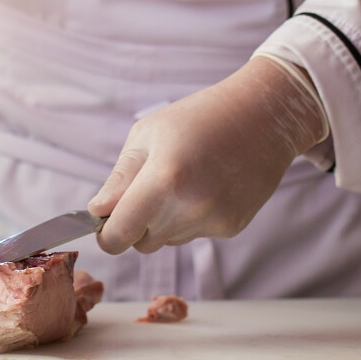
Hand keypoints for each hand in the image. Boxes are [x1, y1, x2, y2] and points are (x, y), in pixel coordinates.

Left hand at [88, 56, 326, 253]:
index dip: (107, 233)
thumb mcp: (148, 135)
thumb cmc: (199, 117)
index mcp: (163, 180)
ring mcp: (214, 221)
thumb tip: (96, 211)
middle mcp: (190, 207)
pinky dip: (192, 218)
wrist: (264, 116)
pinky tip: (207, 185)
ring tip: (185, 179)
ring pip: (168, 240)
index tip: (105, 222)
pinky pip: (194, 234)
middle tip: (150, 186)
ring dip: (165, 220)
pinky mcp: (232, 227)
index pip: (118, 236)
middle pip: (142, 243)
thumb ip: (119, 179)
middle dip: (137, 223)